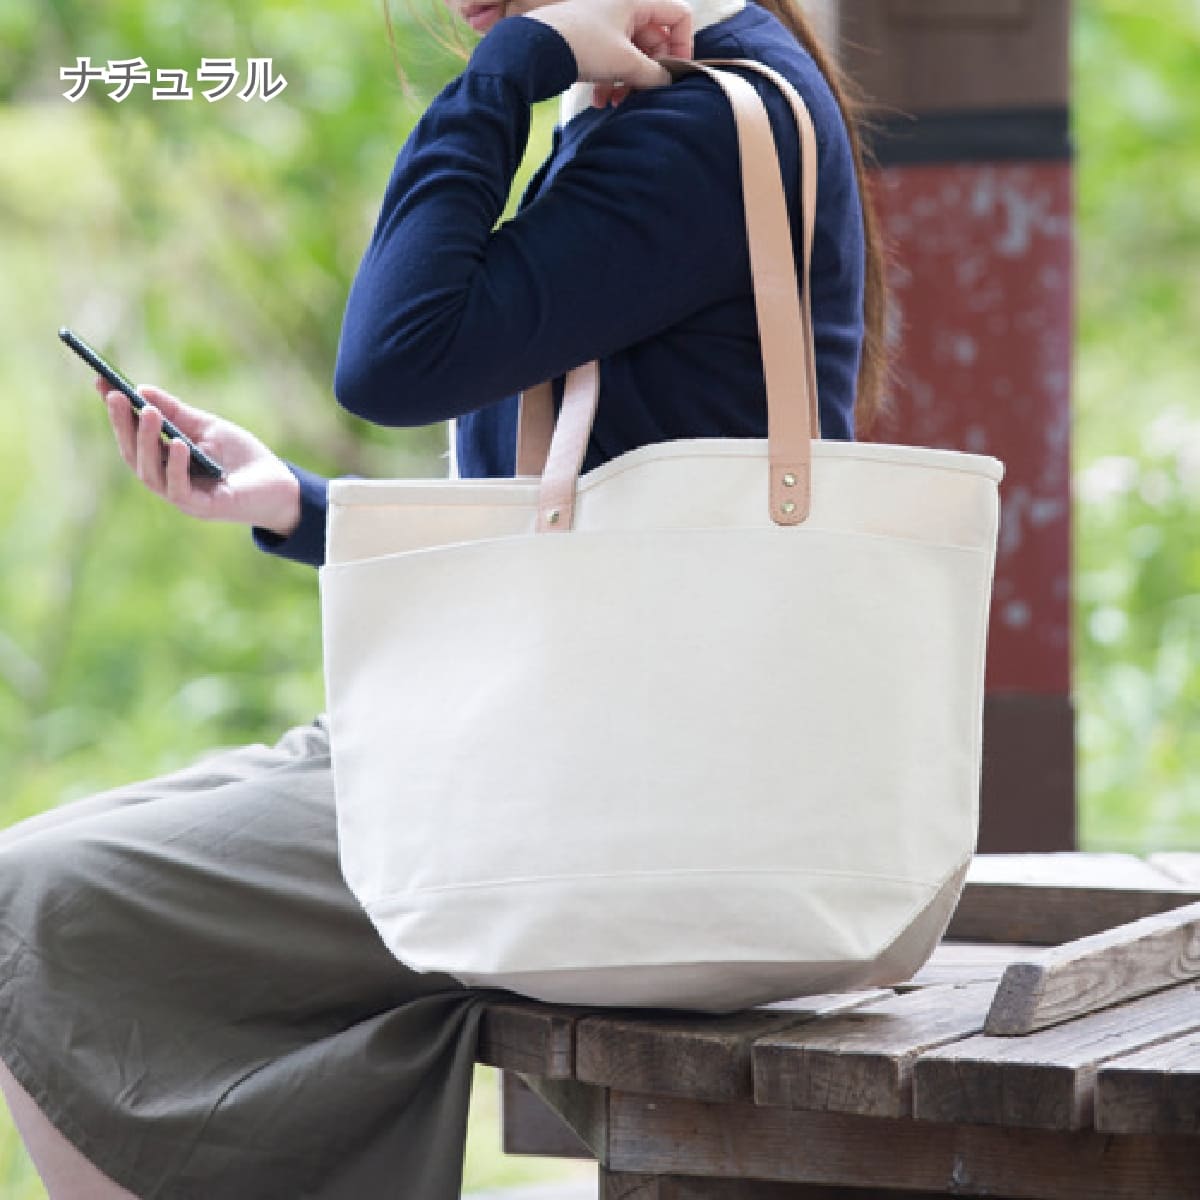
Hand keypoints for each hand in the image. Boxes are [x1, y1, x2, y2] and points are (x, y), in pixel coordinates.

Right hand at [98, 377, 300, 538]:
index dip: (117, 412)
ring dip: (146, 442)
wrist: (281, 485)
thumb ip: (177, 413)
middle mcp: (168, 480)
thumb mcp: (209, 427)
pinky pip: (179, 489)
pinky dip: (175, 466)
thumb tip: (142, 390)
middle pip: (134, 455)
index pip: (133, 436)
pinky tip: (177, 444)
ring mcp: (183, 497)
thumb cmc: (244, 458)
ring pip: (151, 473)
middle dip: (123, 425)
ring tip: (148, 413)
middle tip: (117, 396)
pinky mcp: (203, 508)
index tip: (101, 381)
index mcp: (166, 461)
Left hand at [521, 0, 691, 92]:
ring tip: (616, 101)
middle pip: (654, 40)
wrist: (532, 49)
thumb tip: (667, 82)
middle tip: (642, 93)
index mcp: (635, 1)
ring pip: (632, 54)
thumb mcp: (625, 62)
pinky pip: (611, 61)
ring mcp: (605, 24)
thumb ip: (653, 73)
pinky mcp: (590, 41)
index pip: (678, 15)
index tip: (674, 71)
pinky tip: (600, 100)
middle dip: (649, 71)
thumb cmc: (581, 45)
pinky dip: (610, 81)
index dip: (682, 44)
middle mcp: (622, 7)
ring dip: (628, 82)